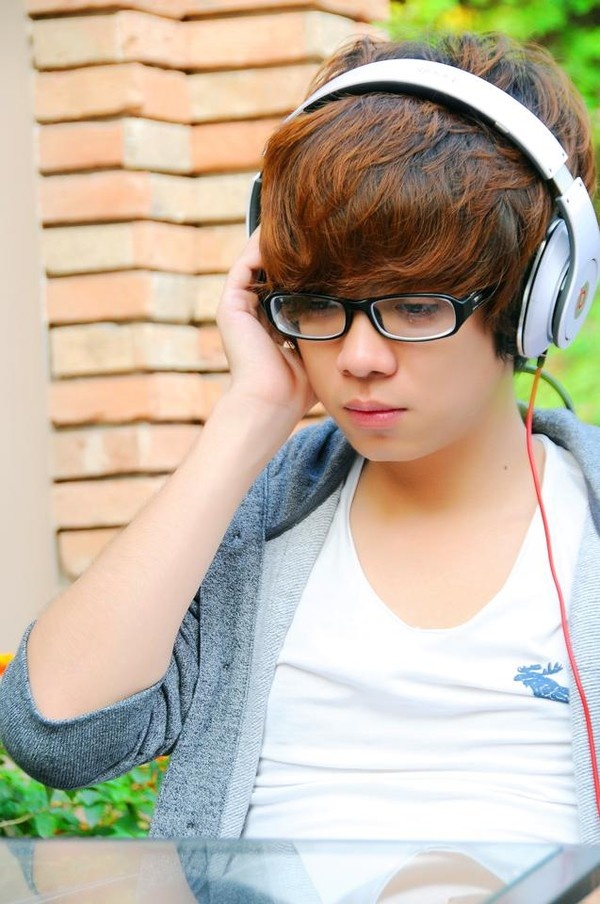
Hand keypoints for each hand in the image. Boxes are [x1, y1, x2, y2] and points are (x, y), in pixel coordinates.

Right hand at [216, 229, 315, 426]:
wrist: (273, 403)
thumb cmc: (300, 387)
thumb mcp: (322, 348)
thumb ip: (333, 328)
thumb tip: (365, 311)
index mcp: (270, 322)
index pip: (286, 282)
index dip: (305, 262)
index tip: (328, 243)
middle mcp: (251, 312)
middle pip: (270, 267)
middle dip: (291, 246)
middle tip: (315, 220)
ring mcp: (239, 308)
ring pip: (256, 261)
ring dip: (276, 239)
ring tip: (300, 217)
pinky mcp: (230, 306)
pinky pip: (245, 265)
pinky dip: (261, 246)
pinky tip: (283, 232)